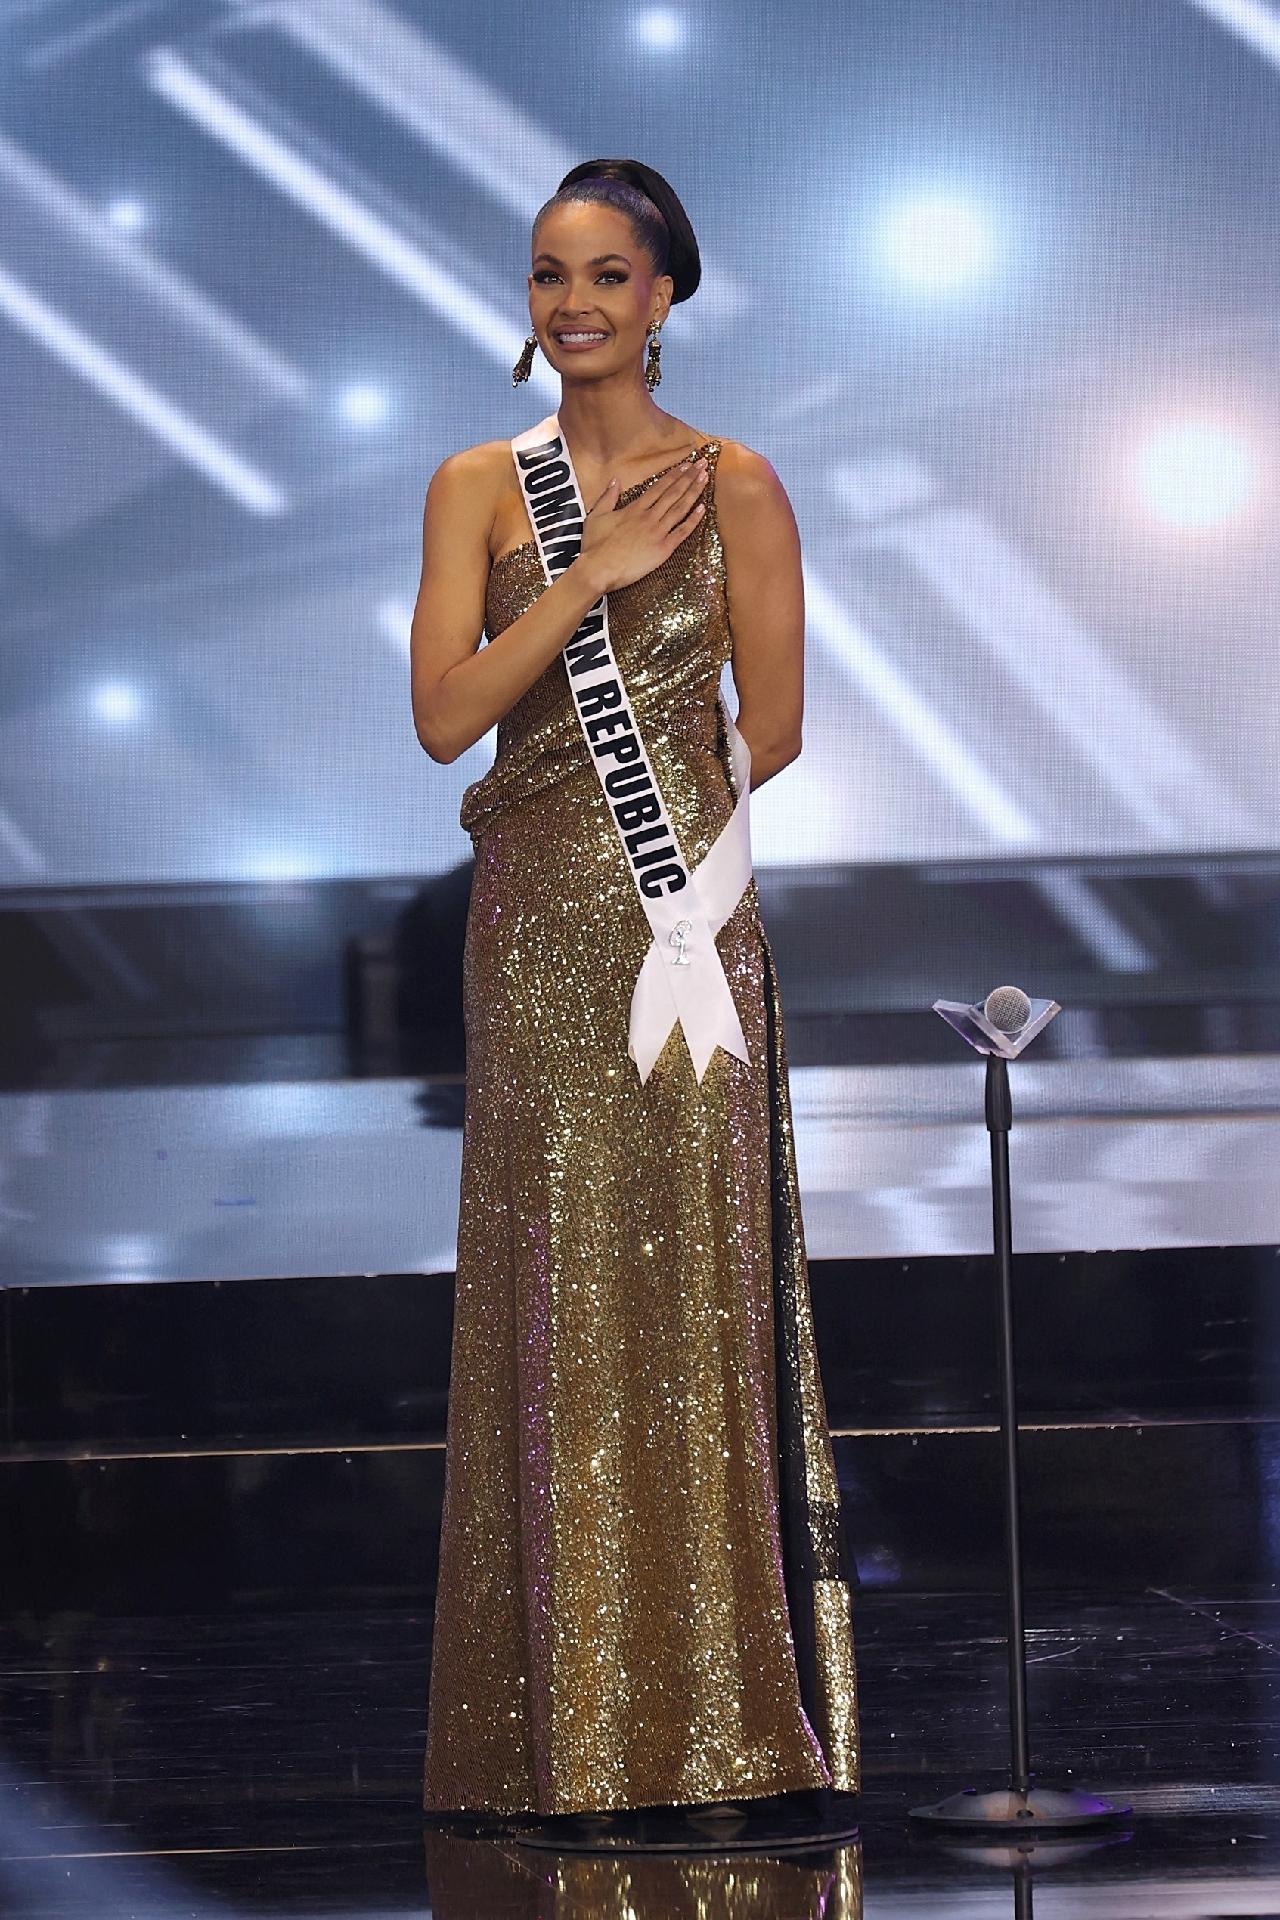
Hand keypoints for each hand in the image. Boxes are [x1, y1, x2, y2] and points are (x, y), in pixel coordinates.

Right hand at [576, 459, 708, 594]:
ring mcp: (657, 532)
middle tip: (702, 465)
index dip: (674, 475)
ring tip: (705, 478)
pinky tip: (703, 508)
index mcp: (634, 509)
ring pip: (680, 508)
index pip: (658, 487)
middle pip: (673, 493)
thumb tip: (615, 481)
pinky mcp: (662, 549)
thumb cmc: (594, 546)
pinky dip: (693, 520)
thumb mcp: (596, 516)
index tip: (685, 465)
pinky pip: (682, 532)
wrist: (598, 569)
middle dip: (689, 477)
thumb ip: (607, 497)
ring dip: (694, 492)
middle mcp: (649, 517)